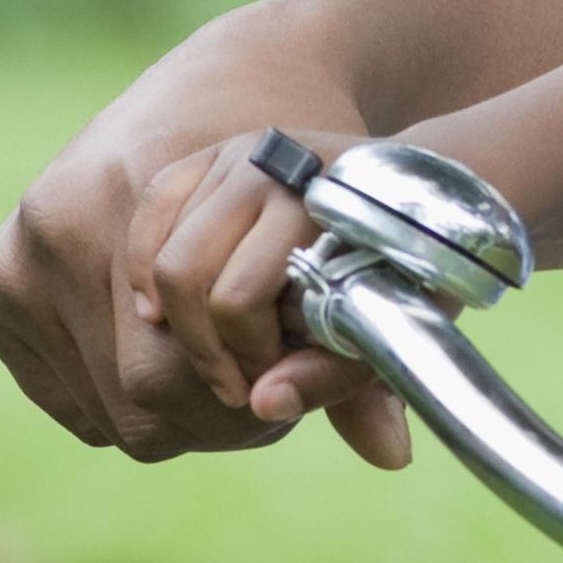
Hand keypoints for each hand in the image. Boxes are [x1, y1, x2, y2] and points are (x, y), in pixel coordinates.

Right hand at [0, 47, 412, 468]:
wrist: (232, 84)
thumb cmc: (296, 173)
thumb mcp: (338, 251)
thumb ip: (360, 358)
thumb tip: (394, 457)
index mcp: (135, 201)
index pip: (169, 381)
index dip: (237, 409)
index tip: (278, 386)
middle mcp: (59, 221)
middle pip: (129, 400)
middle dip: (205, 413)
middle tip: (253, 385)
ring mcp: (13, 249)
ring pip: (95, 408)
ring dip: (162, 411)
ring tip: (216, 365)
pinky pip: (57, 390)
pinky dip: (112, 391)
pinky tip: (160, 352)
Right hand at [130, 129, 417, 447]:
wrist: (419, 193)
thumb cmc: (406, 270)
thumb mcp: (387, 327)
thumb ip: (337, 376)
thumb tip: (263, 405)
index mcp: (323, 202)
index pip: (241, 296)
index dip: (248, 356)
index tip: (269, 386)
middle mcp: (274, 168)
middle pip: (187, 274)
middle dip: (203, 347)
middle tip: (234, 385)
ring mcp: (237, 157)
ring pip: (163, 253)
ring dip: (174, 321)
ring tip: (211, 356)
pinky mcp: (209, 157)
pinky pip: (149, 216)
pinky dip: (143, 269)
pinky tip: (159, 314)